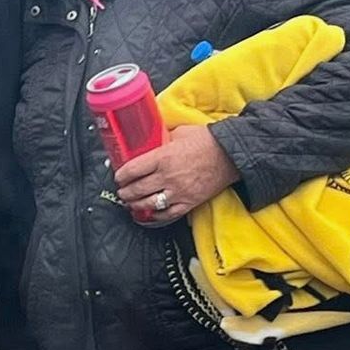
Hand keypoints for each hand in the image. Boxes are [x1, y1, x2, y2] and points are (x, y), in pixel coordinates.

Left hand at [114, 124, 237, 223]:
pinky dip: (154, 217)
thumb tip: (149, 138)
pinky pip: (166, 214)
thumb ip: (162, 138)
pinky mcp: (189, 203)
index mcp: (163, 157)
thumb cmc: (208, 141)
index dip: (121, 175)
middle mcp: (168, 176)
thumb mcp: (180, 132)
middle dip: (124, 192)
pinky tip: (148, 215)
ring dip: (135, 205)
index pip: (132, 170)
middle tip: (122, 191)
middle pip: (137, 189)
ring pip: (148, 204)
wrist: (231, 155)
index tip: (118, 177)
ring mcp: (178, 192)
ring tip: (130, 203)